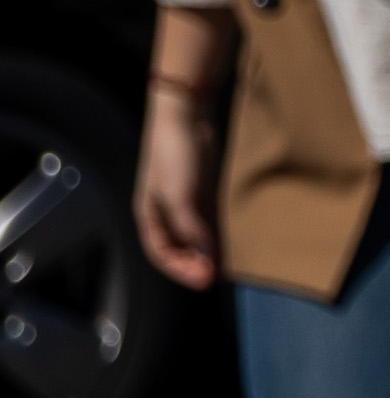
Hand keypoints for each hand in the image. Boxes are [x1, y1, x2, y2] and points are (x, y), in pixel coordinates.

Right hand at [134, 82, 223, 289]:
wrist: (187, 117)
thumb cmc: (174, 156)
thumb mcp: (180, 196)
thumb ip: (192, 228)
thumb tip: (206, 260)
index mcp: (149, 215)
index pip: (161, 252)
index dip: (180, 269)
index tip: (204, 280)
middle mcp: (165, 213)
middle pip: (178, 248)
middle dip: (194, 264)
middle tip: (216, 277)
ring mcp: (185, 203)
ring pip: (195, 237)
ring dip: (208, 254)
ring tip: (226, 270)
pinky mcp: (204, 193)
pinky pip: (210, 222)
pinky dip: (219, 237)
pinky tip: (233, 247)